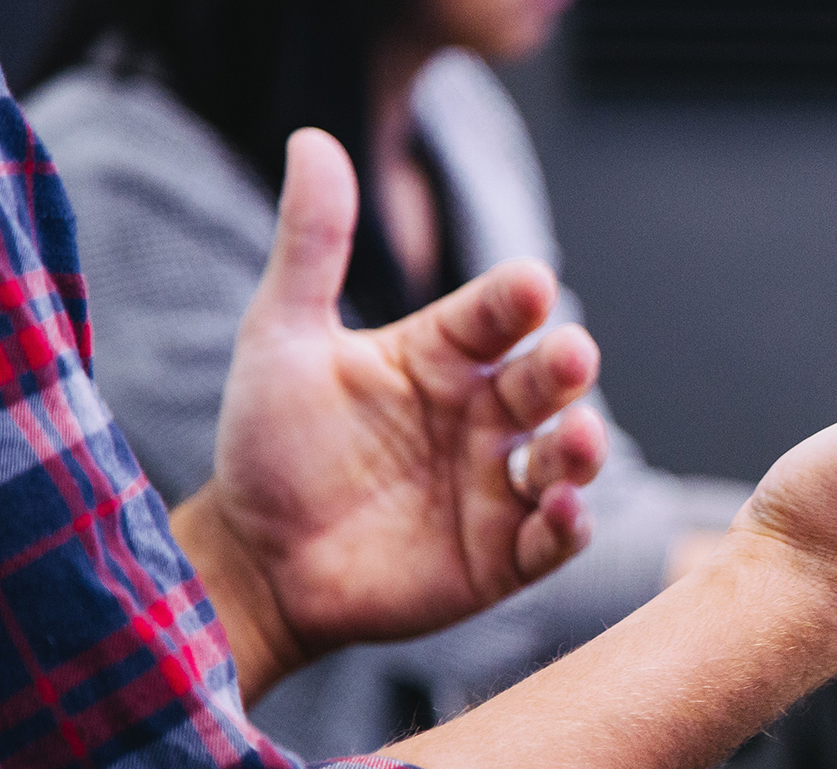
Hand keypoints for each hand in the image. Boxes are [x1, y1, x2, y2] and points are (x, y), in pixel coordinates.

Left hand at [175, 129, 606, 693]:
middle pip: (544, 382)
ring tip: (577, 439)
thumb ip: (311, 245)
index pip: (495, 315)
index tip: (529, 285)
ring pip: (565, 458)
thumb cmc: (270, 445)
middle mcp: (483, 415)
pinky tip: (560, 511)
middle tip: (570, 355)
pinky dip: (567, 526)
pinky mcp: (502, 556)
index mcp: (443, 356)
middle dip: (564, 368)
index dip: (514, 300)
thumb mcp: (281, 337)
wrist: (254, 561)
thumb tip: (313, 138)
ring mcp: (498, 486)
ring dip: (582, 448)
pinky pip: (552, 539)